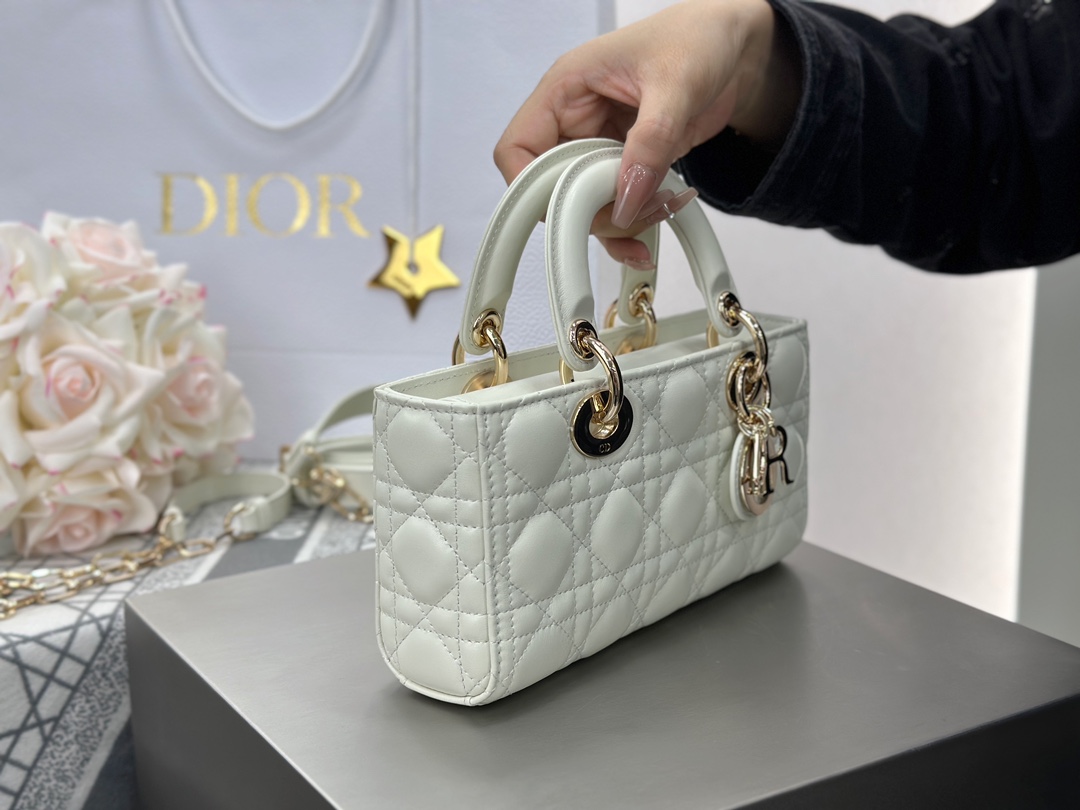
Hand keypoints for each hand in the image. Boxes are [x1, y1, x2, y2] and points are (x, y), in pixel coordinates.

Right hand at [494, 0, 800, 267]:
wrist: (737, 48)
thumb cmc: (699, 38)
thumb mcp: (676, 84)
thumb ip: (650, 143)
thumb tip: (626, 198)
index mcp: (566, 88)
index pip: (518, 148)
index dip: (532, 185)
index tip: (567, 207)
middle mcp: (575, 120)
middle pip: (552, 188)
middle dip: (589, 209)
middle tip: (632, 210)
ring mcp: (599, 145)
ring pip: (584, 204)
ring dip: (619, 219)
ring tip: (661, 206)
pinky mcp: (625, 164)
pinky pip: (616, 204)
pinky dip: (637, 218)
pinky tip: (664, 209)